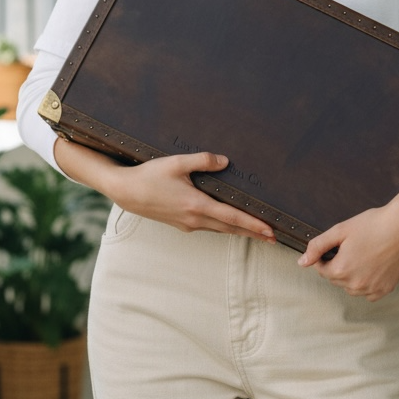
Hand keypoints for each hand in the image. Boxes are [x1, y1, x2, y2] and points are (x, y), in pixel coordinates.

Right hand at [54, 138, 274, 240]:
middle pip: (230, 228)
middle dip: (253, 233)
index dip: (254, 225)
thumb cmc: (150, 176)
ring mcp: (187, 224)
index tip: (271, 232)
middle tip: (273, 238)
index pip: (233, 217)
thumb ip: (203, 161)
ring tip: (257, 232)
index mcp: (197, 205)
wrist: (126, 191)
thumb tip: (225, 161)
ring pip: (220, 229)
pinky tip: (228, 223)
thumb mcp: (177, 163)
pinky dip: (223, 227)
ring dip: (239, 231)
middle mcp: (195, 219)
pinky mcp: (181, 224)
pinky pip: (208, 227)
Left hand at [297, 196, 398, 301]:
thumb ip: (318, 246)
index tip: (335, 247)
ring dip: (352, 276)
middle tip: (351, 248)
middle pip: (336, 279)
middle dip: (338, 266)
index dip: (325, 257)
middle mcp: (355, 284)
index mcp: (341, 270)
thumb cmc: (373, 224)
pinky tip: (373, 267)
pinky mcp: (386, 289)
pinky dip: (367, 284)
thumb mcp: (340, 230)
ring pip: (352, 287)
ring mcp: (372, 289)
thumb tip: (302, 262)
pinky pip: (369, 293)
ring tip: (363, 255)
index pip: (322, 270)